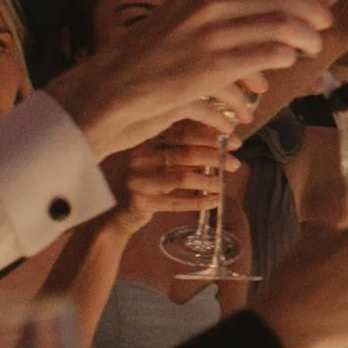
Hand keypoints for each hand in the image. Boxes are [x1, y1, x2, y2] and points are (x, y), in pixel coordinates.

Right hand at [48, 0, 329, 158]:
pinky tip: (286, 64)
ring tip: (312, 48)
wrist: (114, 85)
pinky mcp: (214, 67)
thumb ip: (214, 1)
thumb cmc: (150, 51)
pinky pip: (269, 56)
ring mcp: (212, 34)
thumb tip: (262, 3)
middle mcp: (208, 1)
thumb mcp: (180, 10)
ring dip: (306, 39)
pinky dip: (284, 59)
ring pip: (283, 28)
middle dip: (313, 11)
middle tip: (324, 23)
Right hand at [105, 124, 224, 232]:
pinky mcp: (139, 202)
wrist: (112, 215)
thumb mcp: (156, 162)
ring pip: (182, 177)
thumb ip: (179, 151)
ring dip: (209, 180)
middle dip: (216, 157)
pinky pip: (176, 202)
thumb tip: (218, 141)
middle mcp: (138, 157)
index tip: (233, 140)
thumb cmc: (142, 184)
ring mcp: (137, 180)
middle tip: (235, 163)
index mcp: (144, 140)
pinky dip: (198, 202)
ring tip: (225, 183)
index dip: (210, 135)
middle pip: (185, 153)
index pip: (182, 131)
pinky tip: (214, 201)